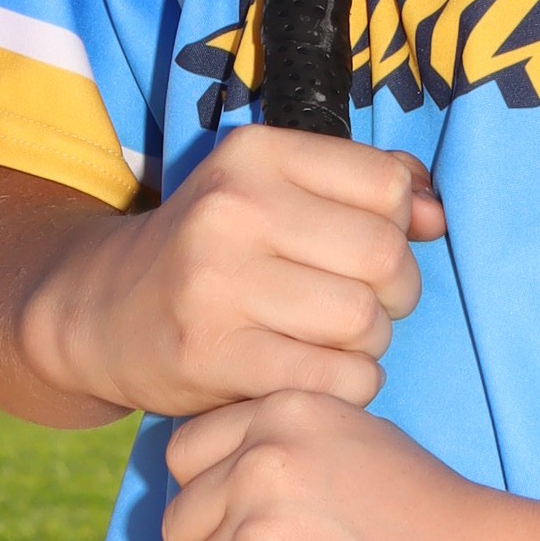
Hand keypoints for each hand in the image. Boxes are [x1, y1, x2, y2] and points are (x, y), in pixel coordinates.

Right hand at [33, 127, 443, 422]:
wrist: (101, 311)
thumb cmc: (213, 249)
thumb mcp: (272, 188)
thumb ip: (364, 184)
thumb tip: (438, 215)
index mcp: (255, 155)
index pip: (388, 186)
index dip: (399, 226)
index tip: (365, 249)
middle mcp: (233, 209)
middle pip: (385, 257)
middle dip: (394, 293)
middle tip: (362, 306)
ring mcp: (217, 284)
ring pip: (364, 322)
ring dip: (369, 344)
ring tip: (335, 342)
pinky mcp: (213, 357)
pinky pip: (335, 380)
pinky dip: (346, 385)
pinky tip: (319, 375)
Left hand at [161, 391, 538, 540]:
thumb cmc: (449, 528)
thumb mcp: (366, 446)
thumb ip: (293, 453)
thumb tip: (225, 492)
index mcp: (286, 411)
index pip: (185, 460)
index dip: (216, 507)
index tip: (268, 536)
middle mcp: (262, 462)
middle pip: (182, 529)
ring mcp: (258, 532)